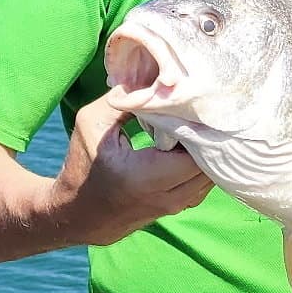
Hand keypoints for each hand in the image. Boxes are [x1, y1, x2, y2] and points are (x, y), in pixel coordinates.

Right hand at [47, 90, 212, 246]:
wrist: (79, 213)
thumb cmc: (83, 165)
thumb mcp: (92, 124)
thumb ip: (122, 100)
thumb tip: (154, 78)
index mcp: (146, 176)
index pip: (196, 152)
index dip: (200, 126)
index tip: (193, 104)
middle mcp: (166, 196)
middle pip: (210, 163)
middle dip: (208, 136)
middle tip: (199, 111)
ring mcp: (176, 205)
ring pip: (212, 175)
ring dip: (208, 151)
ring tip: (196, 126)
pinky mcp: (179, 205)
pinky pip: (204, 182)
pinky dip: (204, 164)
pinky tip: (192, 144)